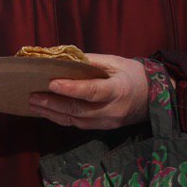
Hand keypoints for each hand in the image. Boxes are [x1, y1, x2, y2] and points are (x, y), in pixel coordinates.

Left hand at [29, 54, 148, 129]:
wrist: (153, 97)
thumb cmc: (133, 75)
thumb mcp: (116, 62)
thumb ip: (90, 61)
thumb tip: (63, 58)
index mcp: (119, 90)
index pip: (93, 92)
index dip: (71, 89)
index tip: (52, 83)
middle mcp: (113, 110)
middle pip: (79, 109)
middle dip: (53, 103)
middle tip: (33, 95)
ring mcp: (108, 122)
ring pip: (75, 120)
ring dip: (52, 112)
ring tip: (33, 103)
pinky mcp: (102, 128)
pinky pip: (78, 124)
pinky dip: (60, 117)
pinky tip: (46, 111)